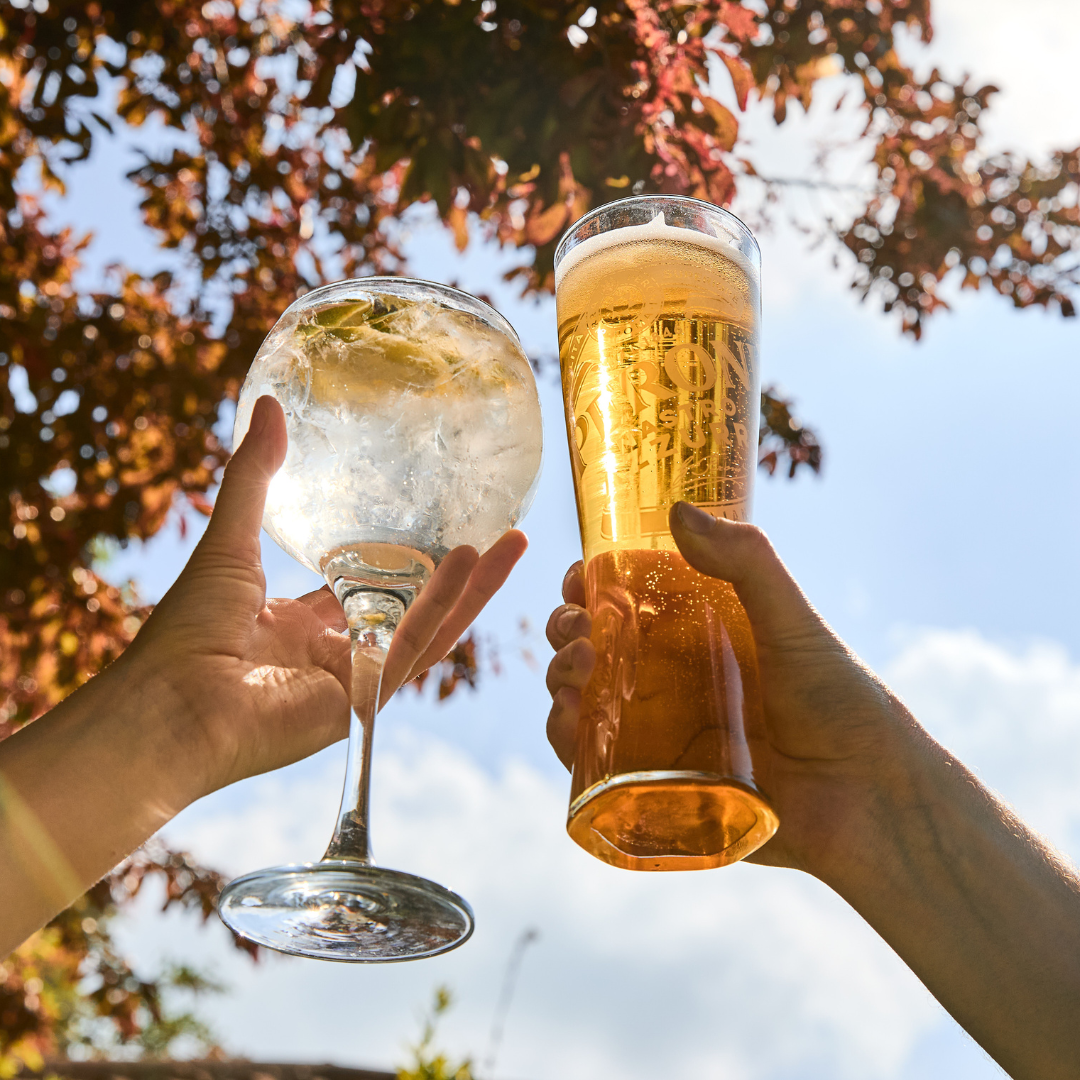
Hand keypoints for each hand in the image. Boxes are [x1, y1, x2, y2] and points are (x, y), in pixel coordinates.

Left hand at [128, 395, 527, 800]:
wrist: (169, 706)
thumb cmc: (187, 631)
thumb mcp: (231, 539)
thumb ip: (254, 476)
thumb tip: (268, 403)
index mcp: (299, 624)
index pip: (365, 590)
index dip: (404, 560)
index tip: (438, 526)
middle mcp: (334, 653)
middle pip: (413, 609)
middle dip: (460, 575)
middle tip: (500, 535)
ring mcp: (355, 679)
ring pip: (429, 628)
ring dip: (473, 588)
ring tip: (513, 545)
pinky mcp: (366, 699)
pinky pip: (415, 648)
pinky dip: (446, 607)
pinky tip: (471, 564)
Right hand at [545, 502, 914, 880]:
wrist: (870, 797)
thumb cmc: (841, 700)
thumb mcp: (791, 619)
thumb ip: (747, 562)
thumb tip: (678, 512)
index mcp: (697, 639)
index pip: (626, 603)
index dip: (592, 586)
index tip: (577, 577)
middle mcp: (672, 684)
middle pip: (594, 649)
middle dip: (568, 629)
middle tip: (577, 627)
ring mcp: (660, 737)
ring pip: (584, 702)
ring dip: (560, 677)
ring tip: (579, 667)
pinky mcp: (656, 788)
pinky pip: (595, 765)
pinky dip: (566, 740)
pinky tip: (568, 719)